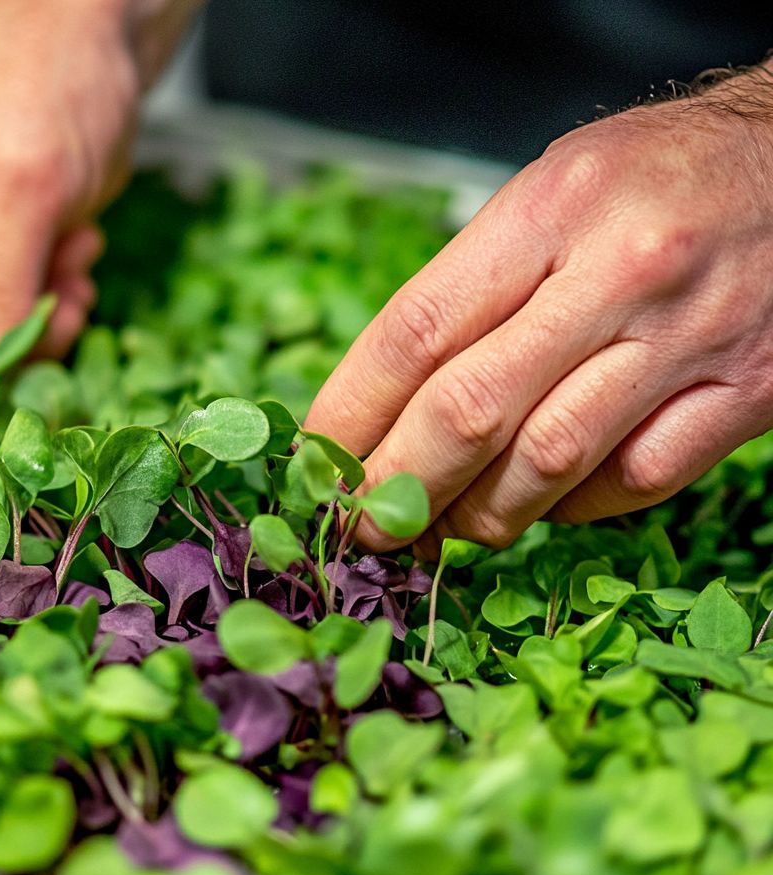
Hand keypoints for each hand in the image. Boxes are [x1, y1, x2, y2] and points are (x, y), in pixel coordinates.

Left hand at [306, 66, 772, 557]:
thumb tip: (386, 401)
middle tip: (359, 523)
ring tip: (439, 527)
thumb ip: (474, 285)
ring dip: (477, 515)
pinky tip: (543, 504)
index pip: (417, 330)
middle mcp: (620, 272)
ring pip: (550, 463)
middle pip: (472, 410)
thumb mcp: (550, 190)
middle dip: (397, 484)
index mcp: (551, 210)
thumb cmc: (657, 175)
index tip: (315, 461)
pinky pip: (636, 480)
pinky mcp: (748, 392)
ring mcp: (689, 338)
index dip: (351, 411)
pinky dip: (572, 509)